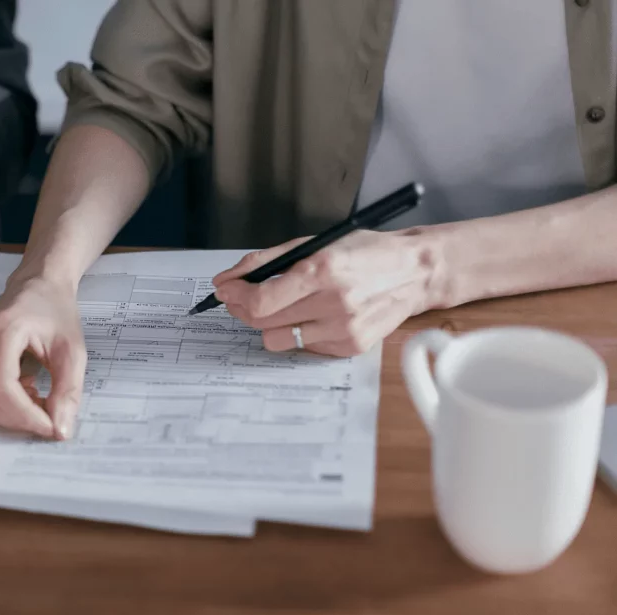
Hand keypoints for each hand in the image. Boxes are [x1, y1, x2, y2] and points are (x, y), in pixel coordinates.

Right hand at [0, 277, 87, 439]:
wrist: (38, 285)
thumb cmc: (55, 311)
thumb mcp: (73, 350)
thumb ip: (68, 391)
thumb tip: (60, 431)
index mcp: (2, 328)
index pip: (1, 389)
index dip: (25, 416)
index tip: (51, 427)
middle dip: (17, 419)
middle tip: (45, 414)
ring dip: (2, 414)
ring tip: (30, 398)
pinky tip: (16, 390)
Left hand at [211, 229, 442, 356]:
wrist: (414, 272)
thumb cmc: (363, 252)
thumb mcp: (313, 243)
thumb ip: (266, 260)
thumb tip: (227, 279)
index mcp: (322, 271)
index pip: (260, 301)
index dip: (234, 297)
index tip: (224, 290)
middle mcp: (334, 303)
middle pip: (263, 322)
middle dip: (243, 309)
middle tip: (240, 297)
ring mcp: (344, 329)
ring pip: (278, 340)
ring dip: (270, 323)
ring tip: (281, 306)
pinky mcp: (351, 346)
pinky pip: (304, 347)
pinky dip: (299, 331)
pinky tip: (312, 315)